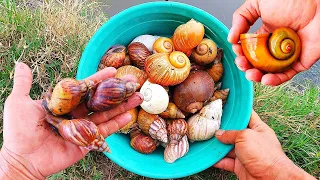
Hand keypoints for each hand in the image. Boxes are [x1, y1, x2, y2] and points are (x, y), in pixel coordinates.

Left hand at [0, 62, 142, 178]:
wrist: (22, 158)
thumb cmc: (18, 131)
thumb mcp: (19, 103)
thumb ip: (24, 84)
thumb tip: (22, 63)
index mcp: (63, 103)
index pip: (84, 88)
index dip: (98, 79)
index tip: (112, 70)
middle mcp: (75, 114)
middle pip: (100, 101)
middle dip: (117, 92)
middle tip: (133, 83)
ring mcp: (82, 128)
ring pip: (106, 115)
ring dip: (122, 107)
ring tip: (138, 98)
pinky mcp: (87, 142)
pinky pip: (104, 132)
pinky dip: (116, 125)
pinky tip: (129, 116)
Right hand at [213, 110, 314, 179]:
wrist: (271, 179)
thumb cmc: (266, 156)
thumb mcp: (245, 137)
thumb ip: (231, 134)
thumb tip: (220, 134)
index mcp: (258, 129)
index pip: (247, 116)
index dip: (237, 111)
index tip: (226, 106)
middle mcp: (252, 141)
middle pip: (234, 133)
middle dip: (223, 130)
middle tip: (211, 125)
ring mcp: (246, 154)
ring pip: (228, 148)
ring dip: (218, 146)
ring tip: (207, 141)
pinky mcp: (240, 166)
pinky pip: (226, 162)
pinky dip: (217, 160)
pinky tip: (210, 157)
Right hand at [229, 0, 319, 85]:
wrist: (317, 4)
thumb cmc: (292, 0)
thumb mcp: (257, 3)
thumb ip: (241, 17)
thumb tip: (231, 38)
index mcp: (265, 34)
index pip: (249, 49)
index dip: (241, 53)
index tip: (237, 52)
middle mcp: (274, 46)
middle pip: (256, 62)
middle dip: (246, 66)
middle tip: (242, 64)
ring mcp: (286, 55)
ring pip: (268, 72)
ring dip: (257, 76)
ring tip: (251, 74)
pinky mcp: (299, 62)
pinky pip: (285, 75)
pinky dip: (274, 80)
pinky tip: (265, 79)